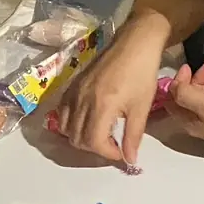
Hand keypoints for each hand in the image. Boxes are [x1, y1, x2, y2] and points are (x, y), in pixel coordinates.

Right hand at [56, 22, 165, 163]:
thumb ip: (133, 136)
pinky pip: (61, 112)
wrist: (134, 44)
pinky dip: (69, 124)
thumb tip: (130, 160)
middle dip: (94, 149)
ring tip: (99, 135)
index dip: (107, 154)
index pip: (93, 142)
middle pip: (77, 139)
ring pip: (66, 128)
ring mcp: (74, 93)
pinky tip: (85, 122)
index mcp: (101, 106)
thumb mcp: (141, 107)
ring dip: (80, 138)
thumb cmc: (142, 74)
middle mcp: (82, 101)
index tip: (121, 153)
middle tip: (112, 145)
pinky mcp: (71, 86)